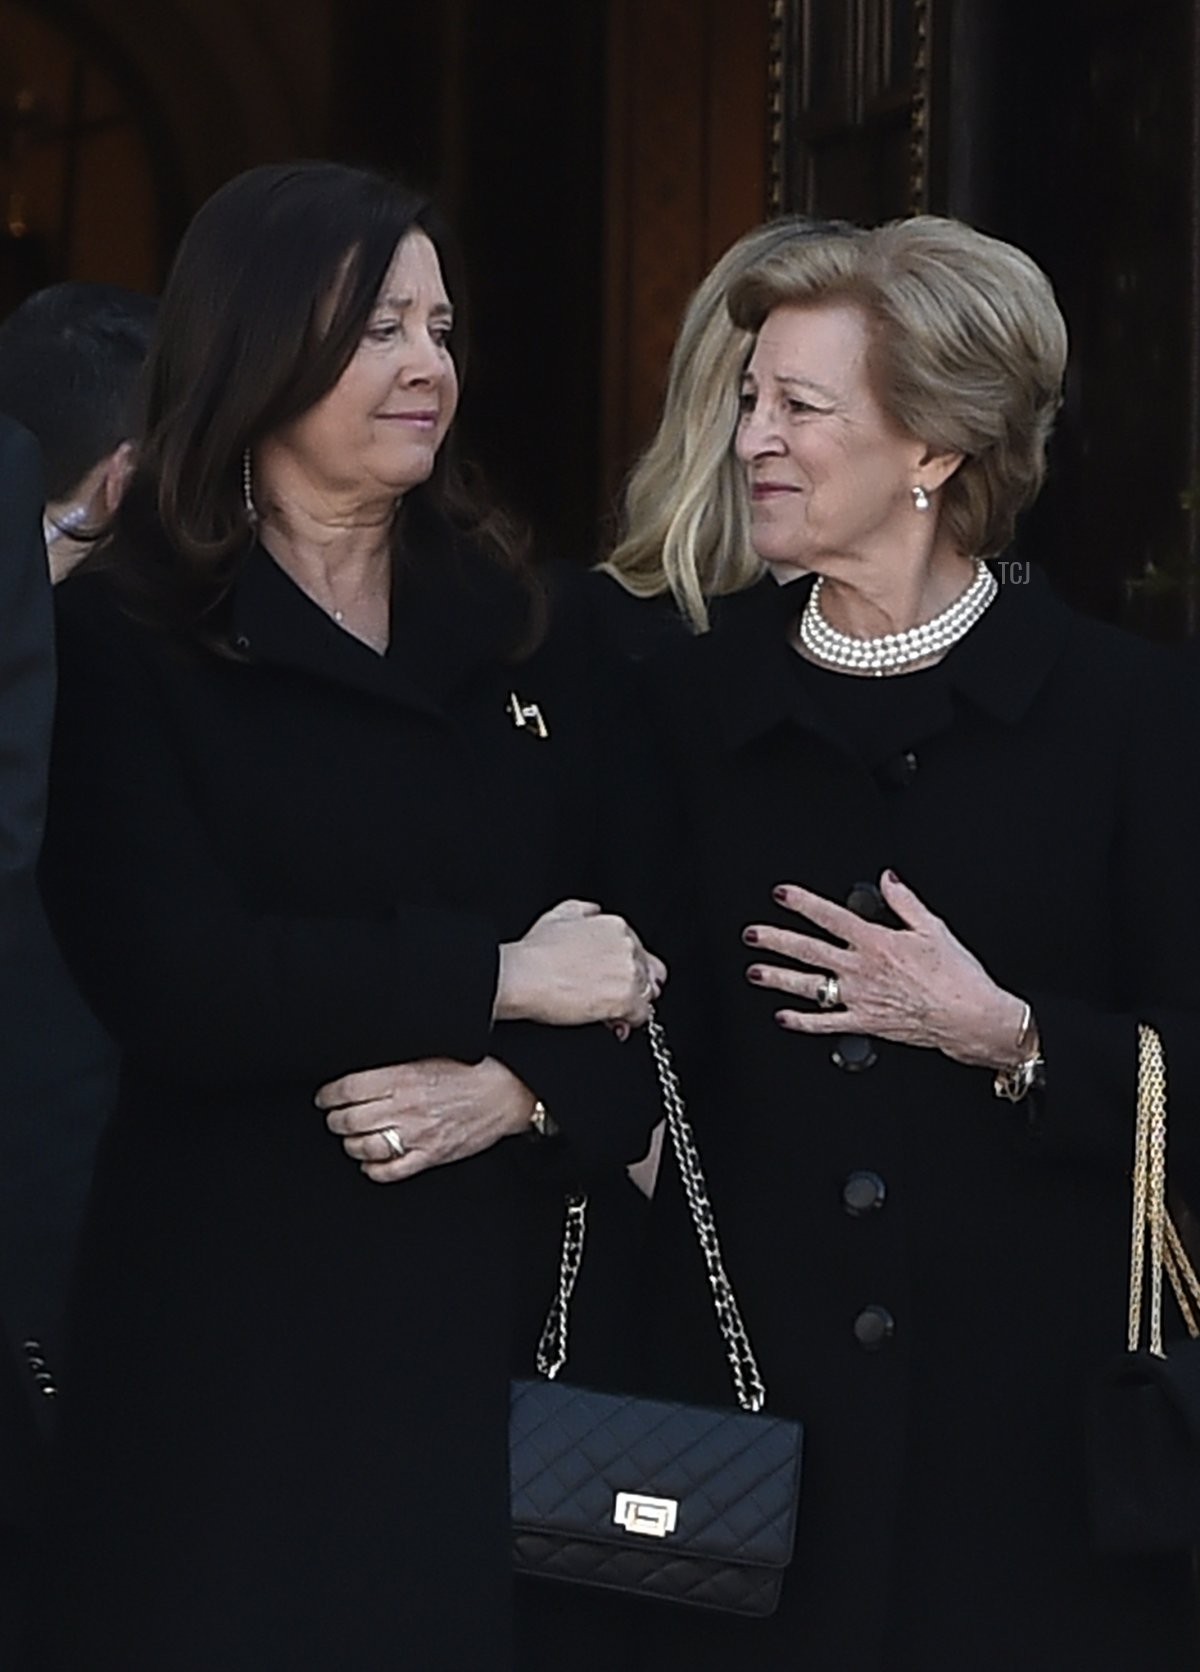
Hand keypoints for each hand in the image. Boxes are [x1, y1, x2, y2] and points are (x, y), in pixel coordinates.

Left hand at [317, 1056, 535, 1182]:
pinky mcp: (430, 1155)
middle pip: (350, 1120)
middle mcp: (406, 1107)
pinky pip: (390, 1171)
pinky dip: (373, 1169)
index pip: (349, 1088)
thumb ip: (394, 1065)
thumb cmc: (472, 1069)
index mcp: (404, 1076)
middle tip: (334, 1117)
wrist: (507, 1092)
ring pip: (364, 1147)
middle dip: (335, 1120)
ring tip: (351, 1137)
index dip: (328, 1095)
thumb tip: (361, 1071)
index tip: (324, 1097)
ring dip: (350, 1143)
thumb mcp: (429, 1053)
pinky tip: (370, 1160)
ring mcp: (417, 1135)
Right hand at [494, 899, 666, 1027]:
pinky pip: (641, 1016)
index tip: (615, 980)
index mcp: (615, 926)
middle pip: (647, 973)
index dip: (626, 970)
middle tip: (610, 998)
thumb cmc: (535, 952)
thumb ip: (584, 912)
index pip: (639, 951)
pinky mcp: (624, 999)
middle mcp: (627, 946)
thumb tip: (594, 914)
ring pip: (646, 994)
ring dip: (630, 1004)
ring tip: (607, 1011)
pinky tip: (611, 1021)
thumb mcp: (559, 915)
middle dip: (631, 987)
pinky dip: (629, 1021)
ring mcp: (628, 973)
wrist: (523, 977)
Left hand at [743, 870, 1027, 1069]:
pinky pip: (826, 1023)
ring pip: (810, 986)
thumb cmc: (957, 976)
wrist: (970, 1017)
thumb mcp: (933, 928)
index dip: (803, 903)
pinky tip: (784, 1016)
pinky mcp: (865, 1023)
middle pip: (809, 950)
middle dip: (776, 940)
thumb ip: (905, 901)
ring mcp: (860, 998)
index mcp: (876, 942)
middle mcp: (862, 970)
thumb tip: (888, 879)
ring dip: (779, 978)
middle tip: (752, 934)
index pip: (830, 917)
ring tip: (755, 972)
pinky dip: (802, 1022)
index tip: (781, 895)